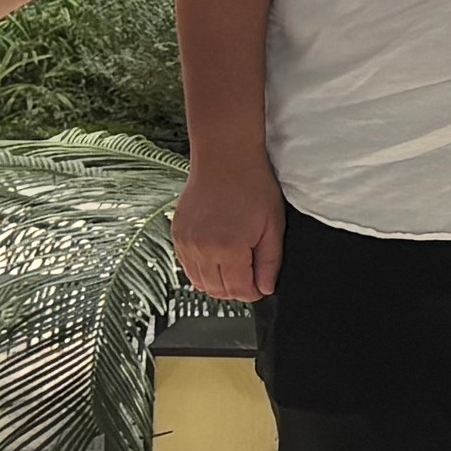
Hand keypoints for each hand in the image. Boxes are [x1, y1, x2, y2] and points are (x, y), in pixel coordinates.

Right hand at [172, 148, 284, 305]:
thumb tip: (265, 288)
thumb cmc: (252, 186)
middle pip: (218, 291)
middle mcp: (202, 249)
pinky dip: (202, 269)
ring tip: (233, 266)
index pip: (240, 291)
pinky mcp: (177, 235)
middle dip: (236, 289)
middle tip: (249, 275)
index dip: (254, 292)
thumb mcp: (273, 225)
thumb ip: (270, 262)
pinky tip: (216, 257)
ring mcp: (186, 243)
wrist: (224, 159)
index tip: (260, 285)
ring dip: (218, 282)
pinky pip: (187, 267)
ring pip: (200, 283)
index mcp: (229, 248)